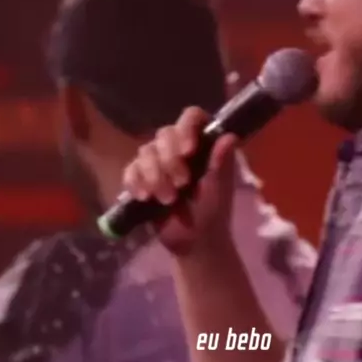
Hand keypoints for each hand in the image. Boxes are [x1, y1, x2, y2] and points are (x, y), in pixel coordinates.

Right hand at [122, 106, 237, 255]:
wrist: (194, 243)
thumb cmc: (212, 214)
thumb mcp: (219, 191)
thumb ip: (221, 164)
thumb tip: (229, 137)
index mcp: (202, 145)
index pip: (192, 117)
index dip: (186, 128)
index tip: (188, 151)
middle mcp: (179, 148)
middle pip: (165, 134)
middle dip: (170, 160)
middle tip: (181, 185)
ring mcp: (158, 162)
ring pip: (146, 151)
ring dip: (155, 176)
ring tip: (167, 200)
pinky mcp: (142, 178)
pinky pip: (131, 170)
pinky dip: (136, 182)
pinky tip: (144, 197)